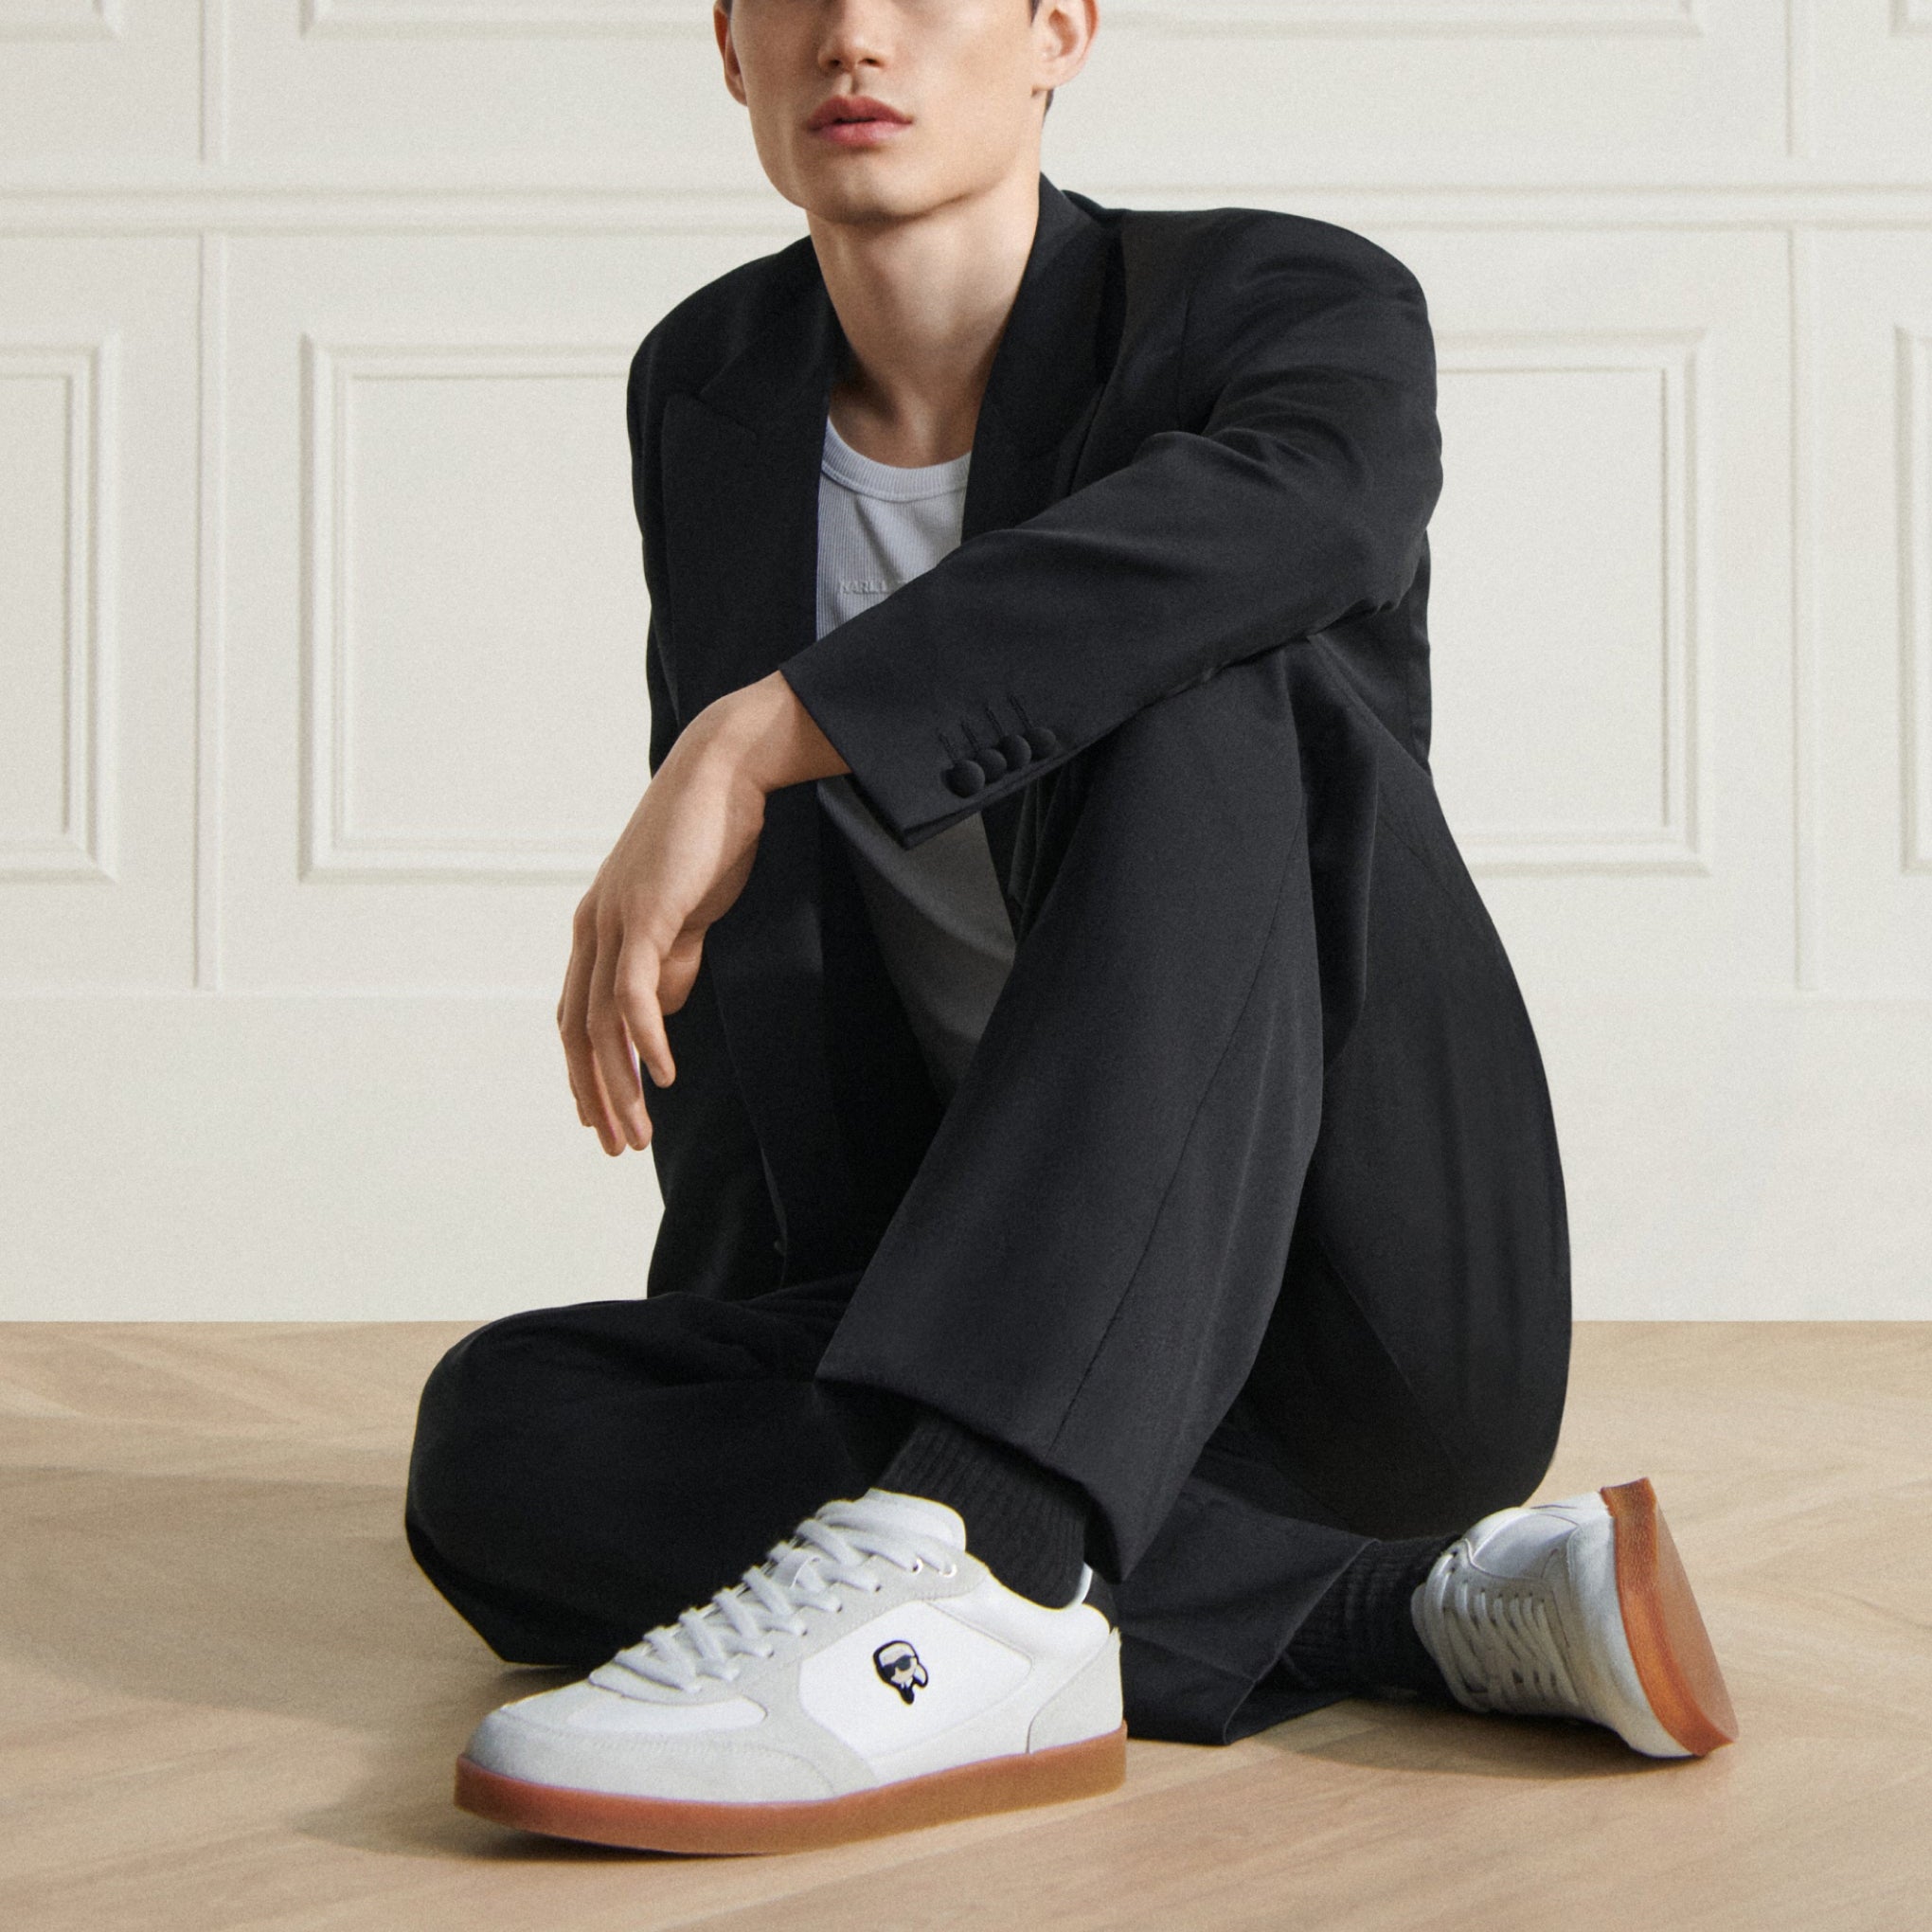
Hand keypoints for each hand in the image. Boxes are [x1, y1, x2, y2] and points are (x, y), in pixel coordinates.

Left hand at [558, 670, 848, 1155]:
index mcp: (598, 928)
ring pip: (601, 1024)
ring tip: (639, 1130)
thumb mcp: (686, 911)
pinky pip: (635, 993)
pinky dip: (645, 1041)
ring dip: (619, 1084)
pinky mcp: (645, 915)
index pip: (578, 1017)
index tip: (605, 1118)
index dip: (586, 1073)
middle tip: (618, 1145)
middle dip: (597, 1095)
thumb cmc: (710, 837)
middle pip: (579, 1032)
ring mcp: (615, 922)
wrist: (724, 773)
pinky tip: (662, 1076)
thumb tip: (657, 1013)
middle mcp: (594, 928)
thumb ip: (671, 959)